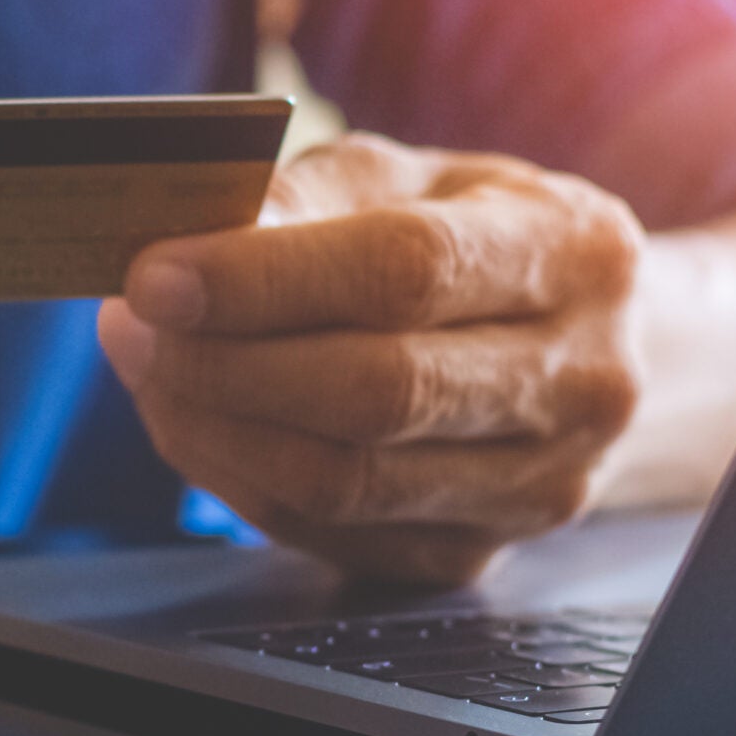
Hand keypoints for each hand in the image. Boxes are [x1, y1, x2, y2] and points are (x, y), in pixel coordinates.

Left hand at [99, 134, 642, 585]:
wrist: (601, 350)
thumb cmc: (482, 244)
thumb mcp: (414, 181)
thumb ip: (308, 199)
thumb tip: (189, 249)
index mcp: (572, 251)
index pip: (404, 272)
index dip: (263, 281)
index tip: (154, 277)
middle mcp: (578, 378)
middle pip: (371, 392)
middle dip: (221, 363)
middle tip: (133, 327)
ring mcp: (537, 484)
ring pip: (340, 481)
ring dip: (211, 429)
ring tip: (151, 371)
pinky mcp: (477, 554)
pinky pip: (325, 533)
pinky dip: (238, 480)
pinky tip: (200, 426)